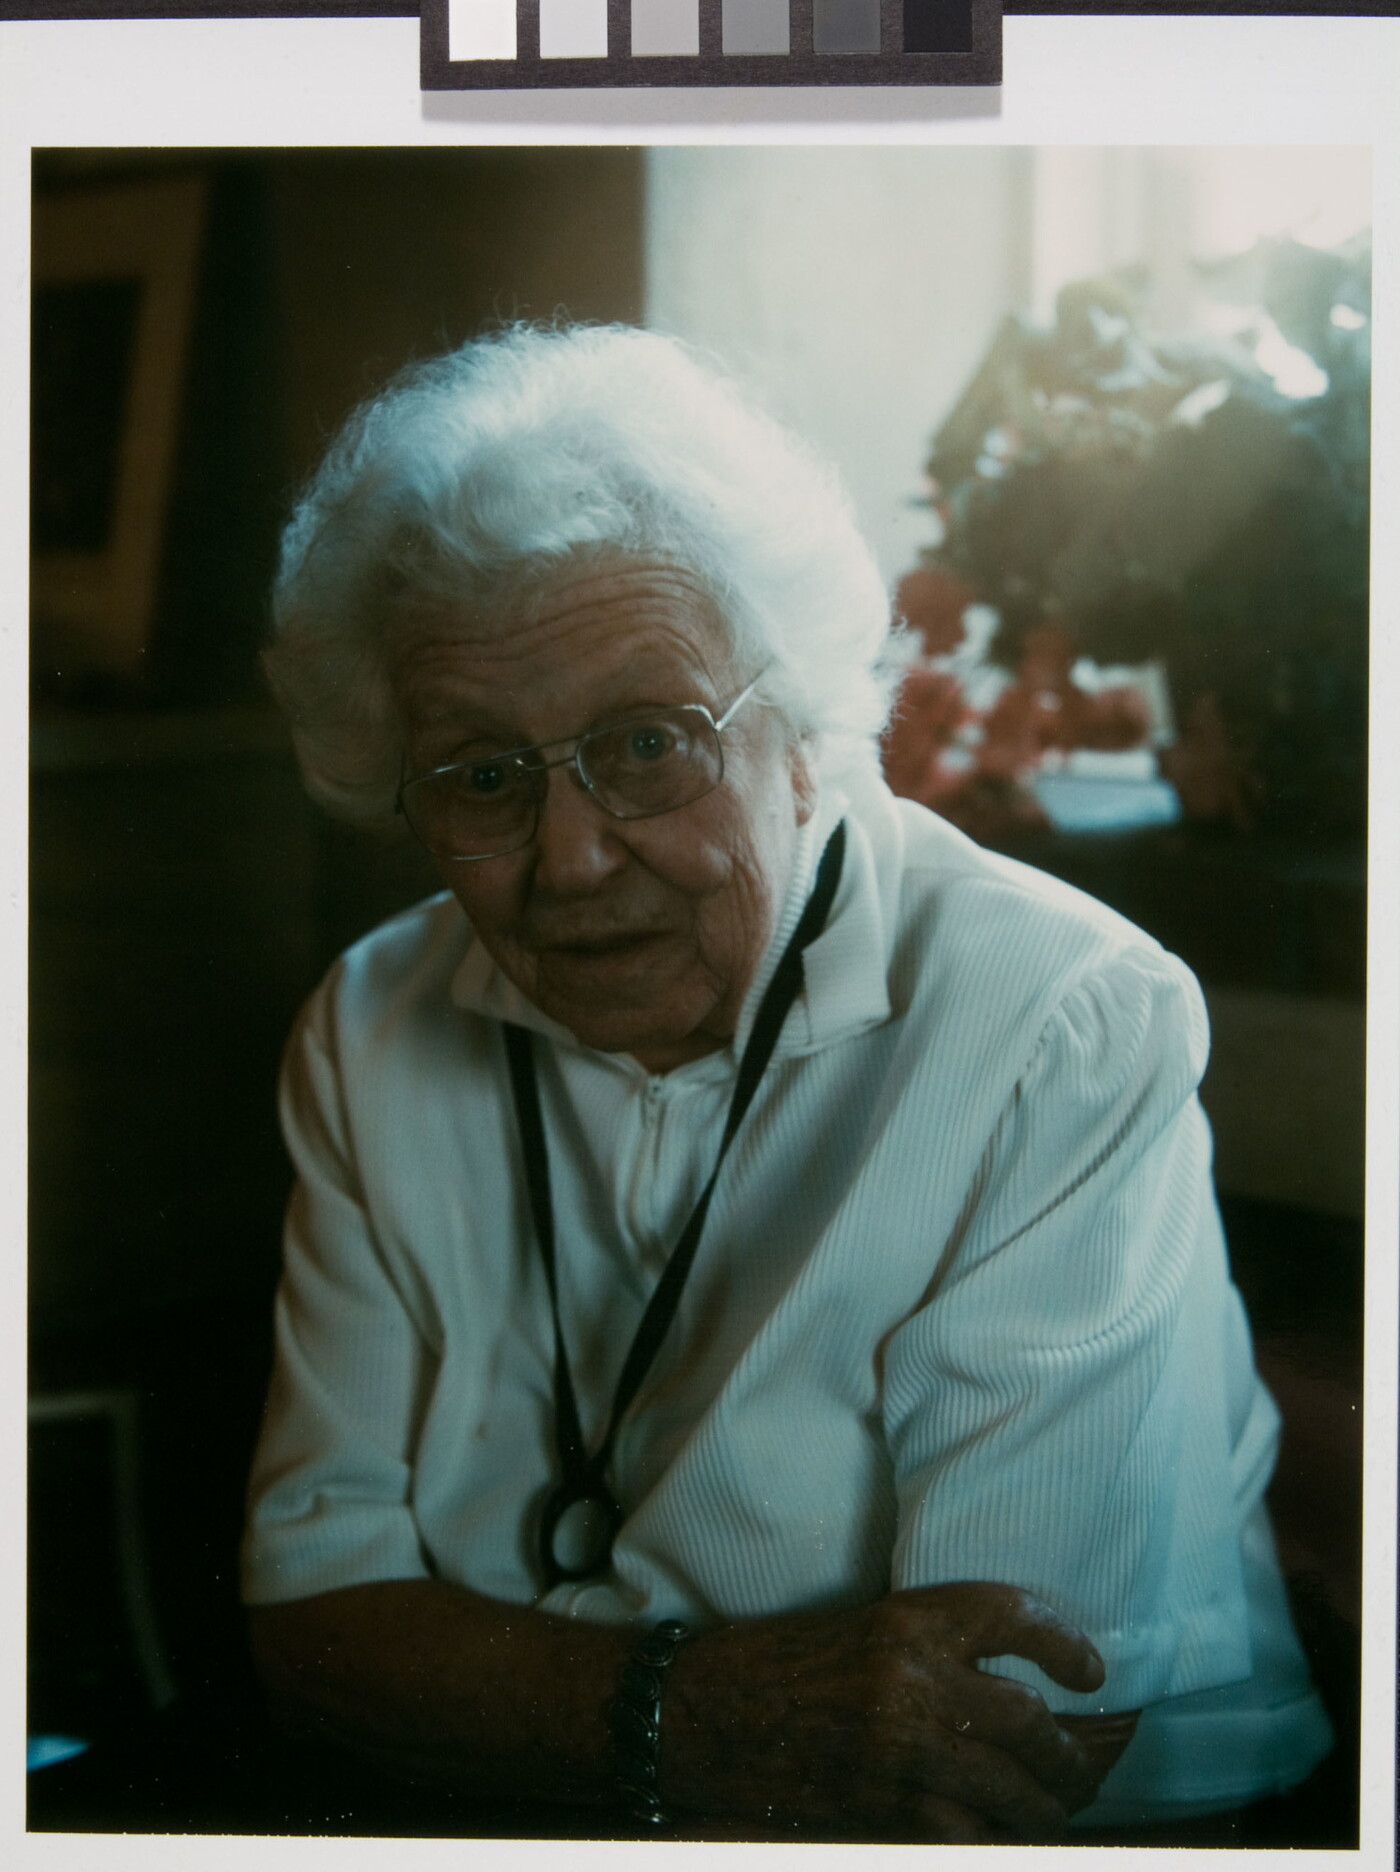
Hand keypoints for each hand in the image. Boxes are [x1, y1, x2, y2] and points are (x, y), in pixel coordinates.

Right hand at [661, 1581, 1127, 1842]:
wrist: (707, 1712)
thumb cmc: (782, 1661)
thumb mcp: (863, 1628)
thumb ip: (933, 1649)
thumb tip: (1011, 1682)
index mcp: (908, 1620)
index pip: (1014, 1617)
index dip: (1065, 1645)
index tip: (1091, 1674)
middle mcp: (911, 1681)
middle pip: (1029, 1723)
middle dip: (1069, 1756)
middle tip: (1081, 1766)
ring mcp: (898, 1751)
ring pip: (1009, 1792)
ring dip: (1043, 1809)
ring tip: (1052, 1812)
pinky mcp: (880, 1808)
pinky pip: (963, 1837)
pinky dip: (988, 1841)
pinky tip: (995, 1838)